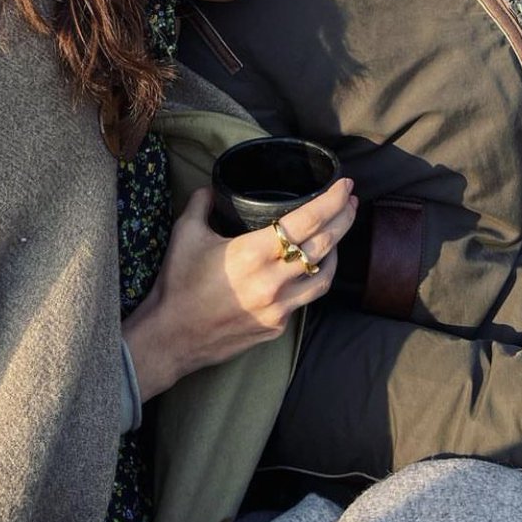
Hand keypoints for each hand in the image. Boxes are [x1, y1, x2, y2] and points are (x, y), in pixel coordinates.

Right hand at [123, 178, 356, 401]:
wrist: (170, 337)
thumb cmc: (177, 283)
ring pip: (325, 277)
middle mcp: (272, 281)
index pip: (307, 221)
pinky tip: (308, 267)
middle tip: (351, 201)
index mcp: (252, 252)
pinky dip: (311, 278)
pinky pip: (305, 299)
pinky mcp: (277, 327)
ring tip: (337, 233)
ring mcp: (279, 308)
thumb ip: (202, 203)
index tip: (345, 184)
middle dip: (344, 219)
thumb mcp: (185, 233)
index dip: (332, 200)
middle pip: (325, 246)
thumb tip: (212, 186)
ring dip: (336, 252)